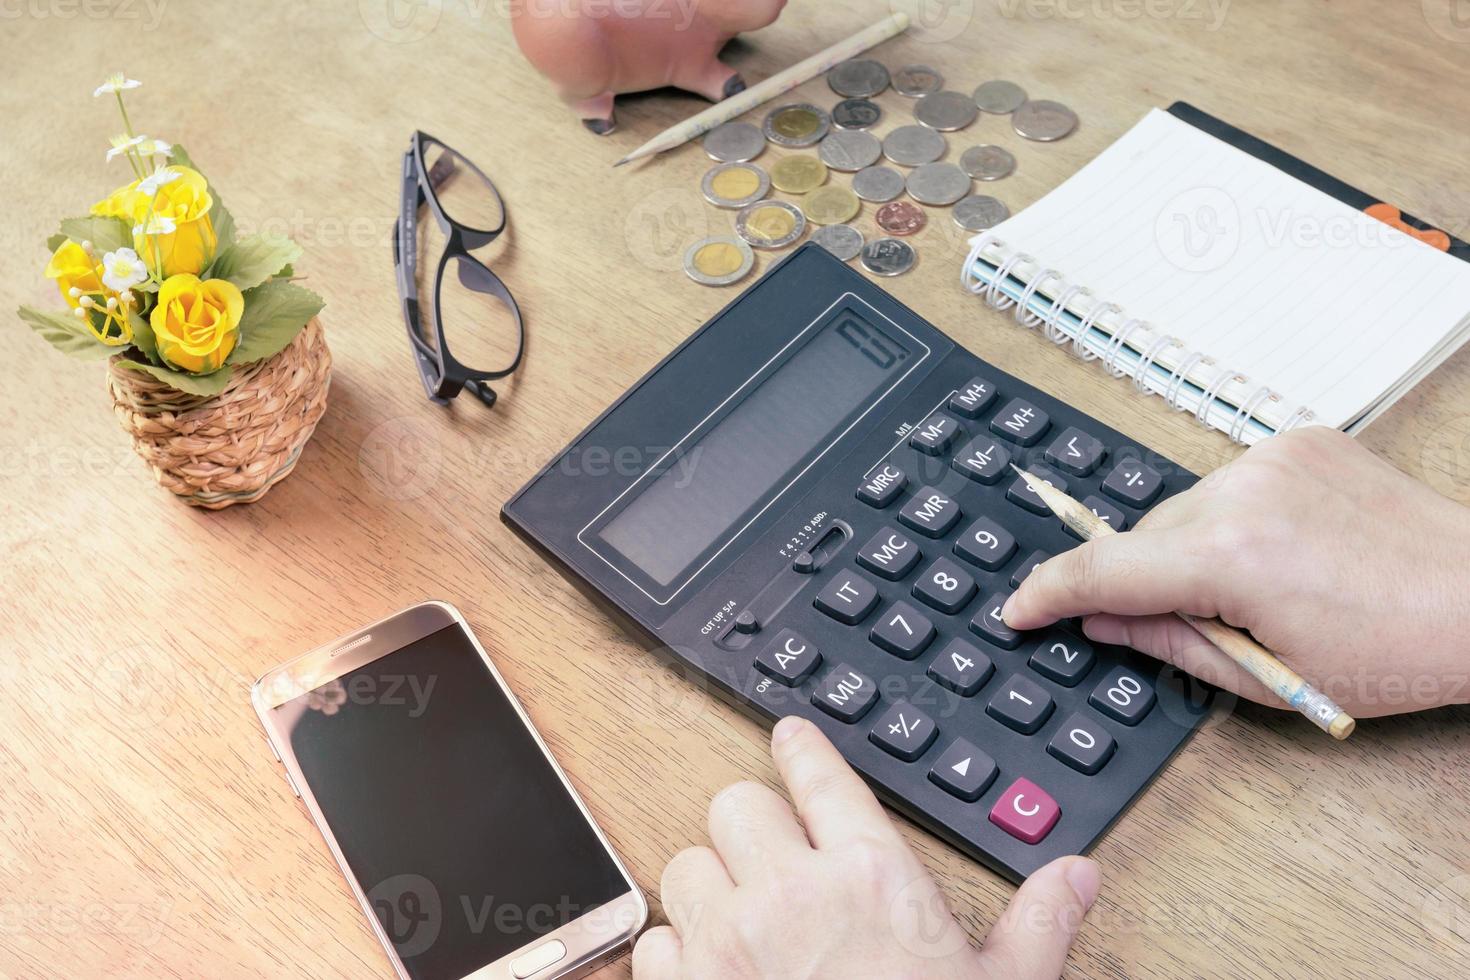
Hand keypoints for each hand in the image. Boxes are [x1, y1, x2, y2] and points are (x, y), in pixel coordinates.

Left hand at [632, 716, 1100, 978]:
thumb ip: (1038, 923)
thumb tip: (1077, 875)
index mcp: (873, 879)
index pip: (820, 775)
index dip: (802, 747)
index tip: (791, 738)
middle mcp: (791, 895)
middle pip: (735, 803)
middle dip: (753, 827)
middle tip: (774, 860)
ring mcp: (729, 942)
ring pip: (686, 863)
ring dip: (709, 886)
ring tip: (743, 919)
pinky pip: (654, 938)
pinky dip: (677, 949)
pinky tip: (713, 969)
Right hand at [1004, 426, 1469, 716]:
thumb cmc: (1392, 651)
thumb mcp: (1267, 678)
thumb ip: (1167, 641)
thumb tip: (1099, 618)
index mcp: (1232, 557)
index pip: (1104, 571)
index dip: (1049, 593)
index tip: (1018, 610)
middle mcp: (1242, 490)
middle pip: (1143, 536)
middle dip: (1147, 579)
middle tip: (1201, 623)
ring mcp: (1271, 455)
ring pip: (1182, 507)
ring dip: (1191, 546)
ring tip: (1258, 588)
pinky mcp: (1297, 439)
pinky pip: (1228, 481)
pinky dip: (1231, 516)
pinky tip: (1281, 548)